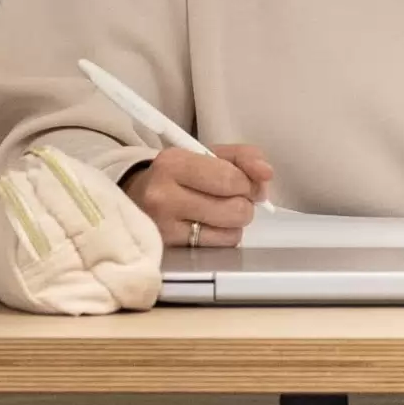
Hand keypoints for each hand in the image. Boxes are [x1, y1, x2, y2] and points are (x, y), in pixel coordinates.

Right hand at [122, 144, 274, 247]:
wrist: (136, 198)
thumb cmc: (178, 175)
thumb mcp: (207, 154)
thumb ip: (243, 157)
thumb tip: (266, 173)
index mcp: (173, 163)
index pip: (230, 178)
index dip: (246, 183)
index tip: (241, 181)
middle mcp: (163, 196)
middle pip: (235, 208)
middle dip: (244, 202)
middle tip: (231, 197)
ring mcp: (165, 228)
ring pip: (231, 232)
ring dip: (234, 222)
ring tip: (219, 211)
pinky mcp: (171, 250)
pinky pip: (220, 247)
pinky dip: (223, 236)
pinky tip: (209, 226)